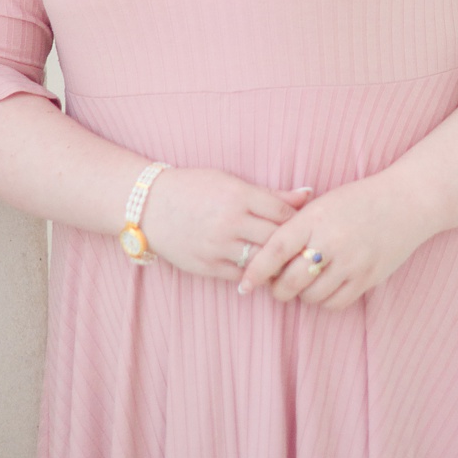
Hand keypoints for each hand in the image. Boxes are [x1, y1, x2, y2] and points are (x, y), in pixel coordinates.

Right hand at [139, 168, 311, 282]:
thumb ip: (271, 194)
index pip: (284, 212)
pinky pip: (240, 275)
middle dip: (291, 243)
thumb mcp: (232, 182)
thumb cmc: (195, 188)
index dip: (298, 219)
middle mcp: (229, 222)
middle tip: (301, 246)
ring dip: (274, 262)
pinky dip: (253, 273)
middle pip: (276, 238)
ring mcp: (216, 246)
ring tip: (286, 261)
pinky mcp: (206, 266)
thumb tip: (308, 194)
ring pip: (260, 260)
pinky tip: (261, 269)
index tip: (304, 223)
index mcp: (239, 196)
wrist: (149, 206)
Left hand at [237, 173, 439, 310]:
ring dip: (303, 294)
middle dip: (278, 289)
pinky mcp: (368, 277)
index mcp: (316, 217)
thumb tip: (265, 260)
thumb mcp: (324, 203)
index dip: (255, 271)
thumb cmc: (360, 200)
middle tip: (278, 285)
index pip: (275, 250)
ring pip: (311, 296)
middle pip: (289, 281)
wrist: (409, 200)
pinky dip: (324, 300)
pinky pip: (334, 303)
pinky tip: (327, 286)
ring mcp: (352, 261)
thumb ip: (296, 226)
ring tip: (308, 281)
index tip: (244, 285)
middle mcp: (332, 241)